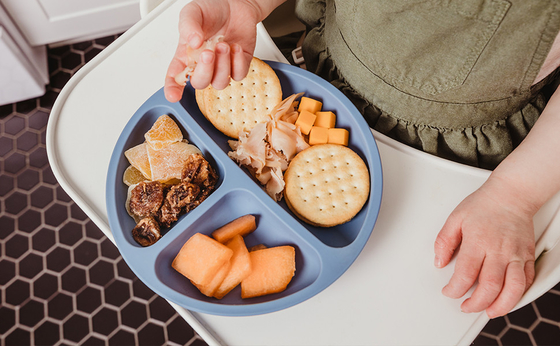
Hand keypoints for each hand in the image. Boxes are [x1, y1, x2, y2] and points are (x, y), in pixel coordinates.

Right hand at [164, 0, 260, 101]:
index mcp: (186, 56)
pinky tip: (235, 47)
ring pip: (220, 82)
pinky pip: (238, 75)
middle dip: (204, 71)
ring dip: (222, 65)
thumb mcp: (192, 12)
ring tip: (223, 44)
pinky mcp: (238, 66)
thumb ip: (188, 25)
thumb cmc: (211, 10)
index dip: (172, 89)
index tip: (173, 95)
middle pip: (200, 83)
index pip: (175, 77)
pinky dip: (238, 62)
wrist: (235, 3)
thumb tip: (193, 42)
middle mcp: (203, 65)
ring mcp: (221, 67)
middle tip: (207, 53)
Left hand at [434, 177, 535, 317]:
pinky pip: (527, 280)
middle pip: (489, 286)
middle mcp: (498, 250)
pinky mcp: (528, 256)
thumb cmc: (483, 204)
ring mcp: (516, 254)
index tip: (449, 291)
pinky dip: (519, 294)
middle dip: (476, 303)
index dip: (455, 289)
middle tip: (466, 306)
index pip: (465, 274)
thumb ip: (444, 241)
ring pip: (513, 288)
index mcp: (477, 241)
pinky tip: (507, 298)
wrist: (511, 194)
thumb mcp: (455, 218)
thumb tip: (439, 261)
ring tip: (489, 311)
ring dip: (501, 305)